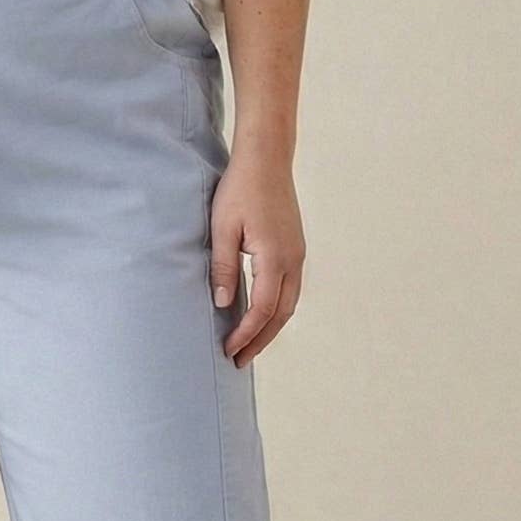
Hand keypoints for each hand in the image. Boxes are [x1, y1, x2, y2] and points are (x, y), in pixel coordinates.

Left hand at [209, 150, 305, 366]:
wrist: (266, 159)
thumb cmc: (240, 189)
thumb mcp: (223, 228)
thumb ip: (223, 267)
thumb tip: (223, 304)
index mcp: (275, 256)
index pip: (263, 309)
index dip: (246, 334)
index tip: (228, 350)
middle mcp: (293, 259)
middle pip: (282, 314)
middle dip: (261, 340)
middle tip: (239, 360)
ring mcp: (297, 253)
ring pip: (289, 303)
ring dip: (270, 327)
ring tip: (249, 345)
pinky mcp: (295, 247)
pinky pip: (289, 288)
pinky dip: (276, 309)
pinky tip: (260, 314)